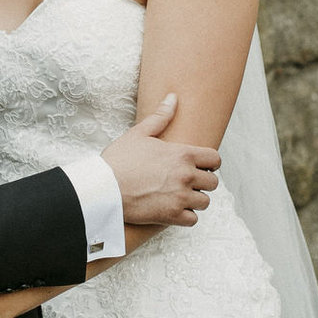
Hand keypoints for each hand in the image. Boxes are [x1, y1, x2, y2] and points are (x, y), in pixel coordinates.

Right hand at [102, 92, 219, 227]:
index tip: (200, 166)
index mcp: (182, 154)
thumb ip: (160, 116)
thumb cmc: (118, 160)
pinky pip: (192, 220)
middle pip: (213, 182)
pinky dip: (185, 217)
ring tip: (180, 197)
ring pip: (205, 202)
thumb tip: (173, 97)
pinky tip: (173, 210)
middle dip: (202, 183)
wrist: (102, 188)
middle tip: (187, 182)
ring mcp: (180, 197)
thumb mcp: (138, 133)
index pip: (215, 159)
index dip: (209, 163)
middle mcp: (186, 175)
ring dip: (194, 200)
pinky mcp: (171, 216)